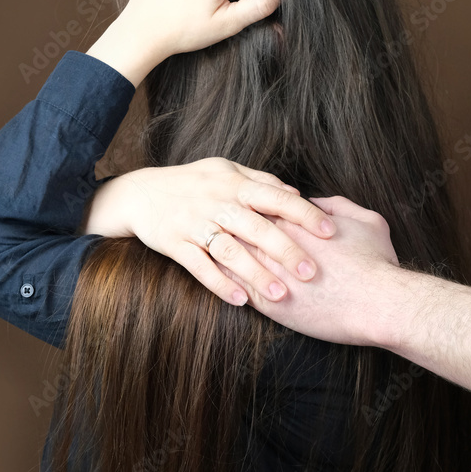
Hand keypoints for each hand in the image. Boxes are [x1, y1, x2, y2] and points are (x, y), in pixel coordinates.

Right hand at [82, 157, 335, 305]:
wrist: (140, 192)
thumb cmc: (191, 182)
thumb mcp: (225, 170)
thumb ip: (261, 180)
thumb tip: (297, 194)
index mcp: (234, 184)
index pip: (276, 198)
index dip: (304, 214)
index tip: (330, 232)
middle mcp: (217, 203)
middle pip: (257, 227)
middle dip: (286, 250)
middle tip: (313, 273)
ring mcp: (194, 224)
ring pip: (229, 251)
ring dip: (255, 274)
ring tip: (281, 295)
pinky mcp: (174, 243)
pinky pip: (198, 266)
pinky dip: (218, 284)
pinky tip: (239, 301)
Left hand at [224, 195, 400, 344]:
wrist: (379, 304)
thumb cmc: (376, 263)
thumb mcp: (366, 221)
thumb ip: (338, 206)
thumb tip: (315, 200)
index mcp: (293, 221)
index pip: (258, 206)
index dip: (250, 207)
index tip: (243, 209)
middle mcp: (274, 243)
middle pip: (236, 228)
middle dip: (225, 225)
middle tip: (215, 223)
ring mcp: (266, 272)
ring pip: (228, 256)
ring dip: (217, 251)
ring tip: (209, 249)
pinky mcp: (265, 301)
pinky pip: (231, 287)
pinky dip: (221, 281)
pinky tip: (216, 279)